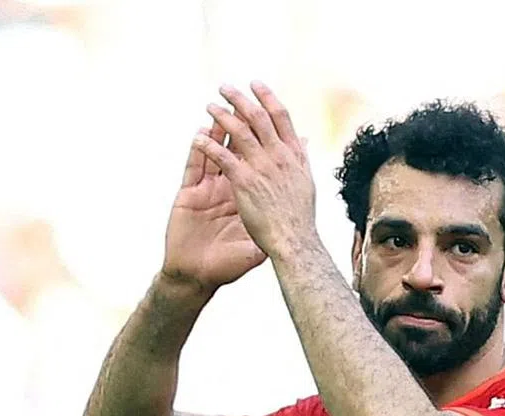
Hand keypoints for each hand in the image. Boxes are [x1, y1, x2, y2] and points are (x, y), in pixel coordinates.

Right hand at [161, 120, 267, 293]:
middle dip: (241, 128)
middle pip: (236, 152)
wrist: (198, 277)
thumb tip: (298, 207)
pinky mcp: (188, 194)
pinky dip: (199, 149)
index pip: (257, 164)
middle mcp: (227, 189)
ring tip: (224, 109)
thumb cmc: (227, 265)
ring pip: (215, 153)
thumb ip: (274, 225)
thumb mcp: (256, 245)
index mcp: (246, 197)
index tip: (277, 122)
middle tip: (248, 104)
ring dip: (219, 131)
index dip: (265, 145)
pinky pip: (194, 167)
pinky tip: (202, 134)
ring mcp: (207, 190)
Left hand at [192, 82, 316, 258]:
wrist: (294, 241)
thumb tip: (303, 140)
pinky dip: (209, 145)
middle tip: (225, 87)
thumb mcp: (306, 182)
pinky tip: (198, 138)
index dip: (267, 98)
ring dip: (222, 116)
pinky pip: (222, 156)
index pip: (281, 118)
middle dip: (240, 99)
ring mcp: (262, 167)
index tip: (255, 85)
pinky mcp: (244, 181)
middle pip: (258, 117)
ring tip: (209, 106)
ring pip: (239, 131)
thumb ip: (301, 159)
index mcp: (294, 155)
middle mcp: (280, 156)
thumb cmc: (299, 218)